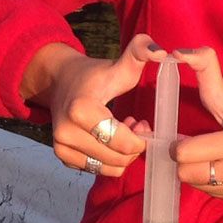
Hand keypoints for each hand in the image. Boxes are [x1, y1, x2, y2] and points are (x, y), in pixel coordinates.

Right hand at [32, 36, 167, 177]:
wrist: (60, 81)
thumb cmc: (94, 75)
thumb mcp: (120, 63)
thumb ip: (142, 51)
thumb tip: (162, 52)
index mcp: (80, 109)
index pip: (123, 142)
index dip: (141, 137)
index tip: (141, 122)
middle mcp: (66, 132)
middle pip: (118, 158)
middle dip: (134, 145)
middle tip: (135, 125)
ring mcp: (61, 147)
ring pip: (110, 168)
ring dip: (123, 154)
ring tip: (122, 132)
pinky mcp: (62, 157)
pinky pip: (98, 171)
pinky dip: (109, 160)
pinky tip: (108, 140)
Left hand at [169, 45, 222, 204]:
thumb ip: (203, 67)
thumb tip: (176, 52)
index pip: (183, 154)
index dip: (177, 142)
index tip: (184, 134)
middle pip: (185, 172)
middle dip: (184, 158)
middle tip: (194, 143)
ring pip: (195, 184)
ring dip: (196, 170)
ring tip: (210, 153)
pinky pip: (210, 192)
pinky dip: (209, 180)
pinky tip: (221, 165)